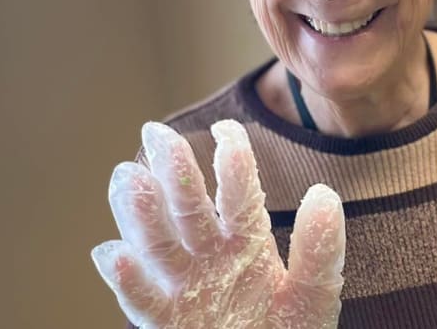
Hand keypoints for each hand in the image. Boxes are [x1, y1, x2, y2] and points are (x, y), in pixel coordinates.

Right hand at [92, 119, 345, 327]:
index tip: (225, 127)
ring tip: (128, 176)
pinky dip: (127, 280)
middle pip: (187, 208)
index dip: (232, 161)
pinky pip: (143, 301)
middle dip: (173, 170)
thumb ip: (318, 251)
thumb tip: (323, 193)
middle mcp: (208, 256)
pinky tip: (113, 252)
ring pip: (157, 244)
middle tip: (156, 132)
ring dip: (140, 211)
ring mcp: (183, 288)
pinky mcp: (165, 323)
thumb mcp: (312, 295)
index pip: (238, 194)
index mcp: (245, 241)